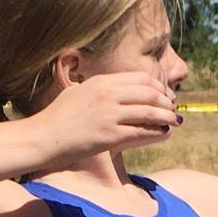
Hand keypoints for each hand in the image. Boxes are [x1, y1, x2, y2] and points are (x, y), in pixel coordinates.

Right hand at [31, 72, 182, 168]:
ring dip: (166, 117)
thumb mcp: (78, 92)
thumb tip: (118, 90)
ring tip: (174, 121)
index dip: (158, 86)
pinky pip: (141, 132)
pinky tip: (164, 134)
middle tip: (173, 109)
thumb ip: (99, 89)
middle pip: (149, 93)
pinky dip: (157, 132)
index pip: (141, 78)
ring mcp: (109, 115)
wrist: (42, 138)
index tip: (165, 94)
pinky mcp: (109, 136)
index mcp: (101, 81)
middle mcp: (107, 94)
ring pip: (149, 112)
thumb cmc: (58, 118)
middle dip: (166, 101)